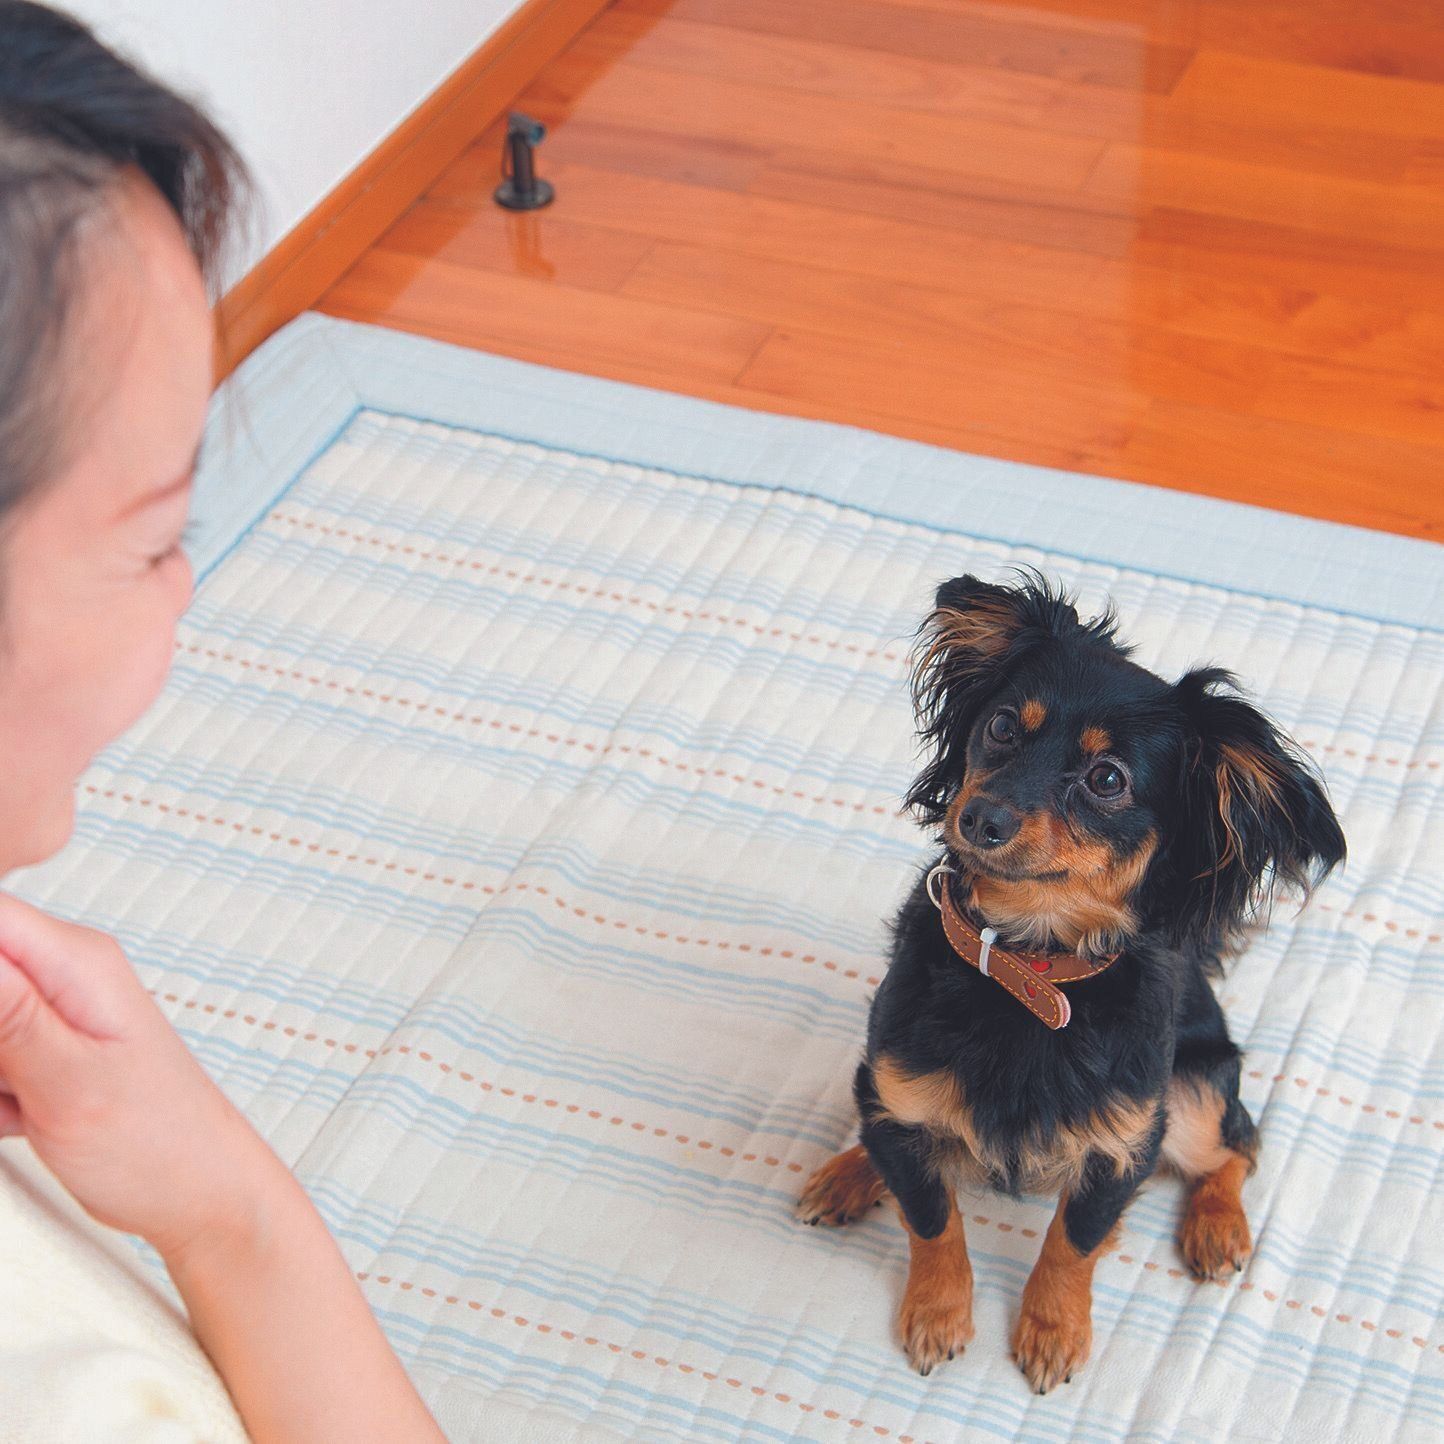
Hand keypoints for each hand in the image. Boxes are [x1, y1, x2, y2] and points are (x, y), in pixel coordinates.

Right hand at [0, 892, 281, 1258]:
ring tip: (22, 1103)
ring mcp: (52, 1015)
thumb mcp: (70, 1082)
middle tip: (8, 1079)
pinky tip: (22, 1117)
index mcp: (77, 961)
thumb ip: (8, 1016)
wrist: (199, 1193)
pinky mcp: (40, 1053)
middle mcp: (64, 975)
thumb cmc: (159, 1143)